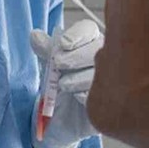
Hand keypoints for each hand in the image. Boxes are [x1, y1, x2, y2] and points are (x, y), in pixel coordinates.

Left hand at [30, 20, 103, 147]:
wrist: (64, 119)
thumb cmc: (61, 87)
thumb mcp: (50, 67)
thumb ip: (45, 50)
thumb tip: (34, 35)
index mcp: (90, 42)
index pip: (88, 29)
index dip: (77, 34)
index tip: (63, 45)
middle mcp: (106, 56)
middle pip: (95, 47)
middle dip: (74, 56)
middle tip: (58, 65)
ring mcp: (112, 76)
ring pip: (100, 70)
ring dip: (78, 77)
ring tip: (64, 85)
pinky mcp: (114, 99)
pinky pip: (103, 92)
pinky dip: (87, 94)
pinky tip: (78, 98)